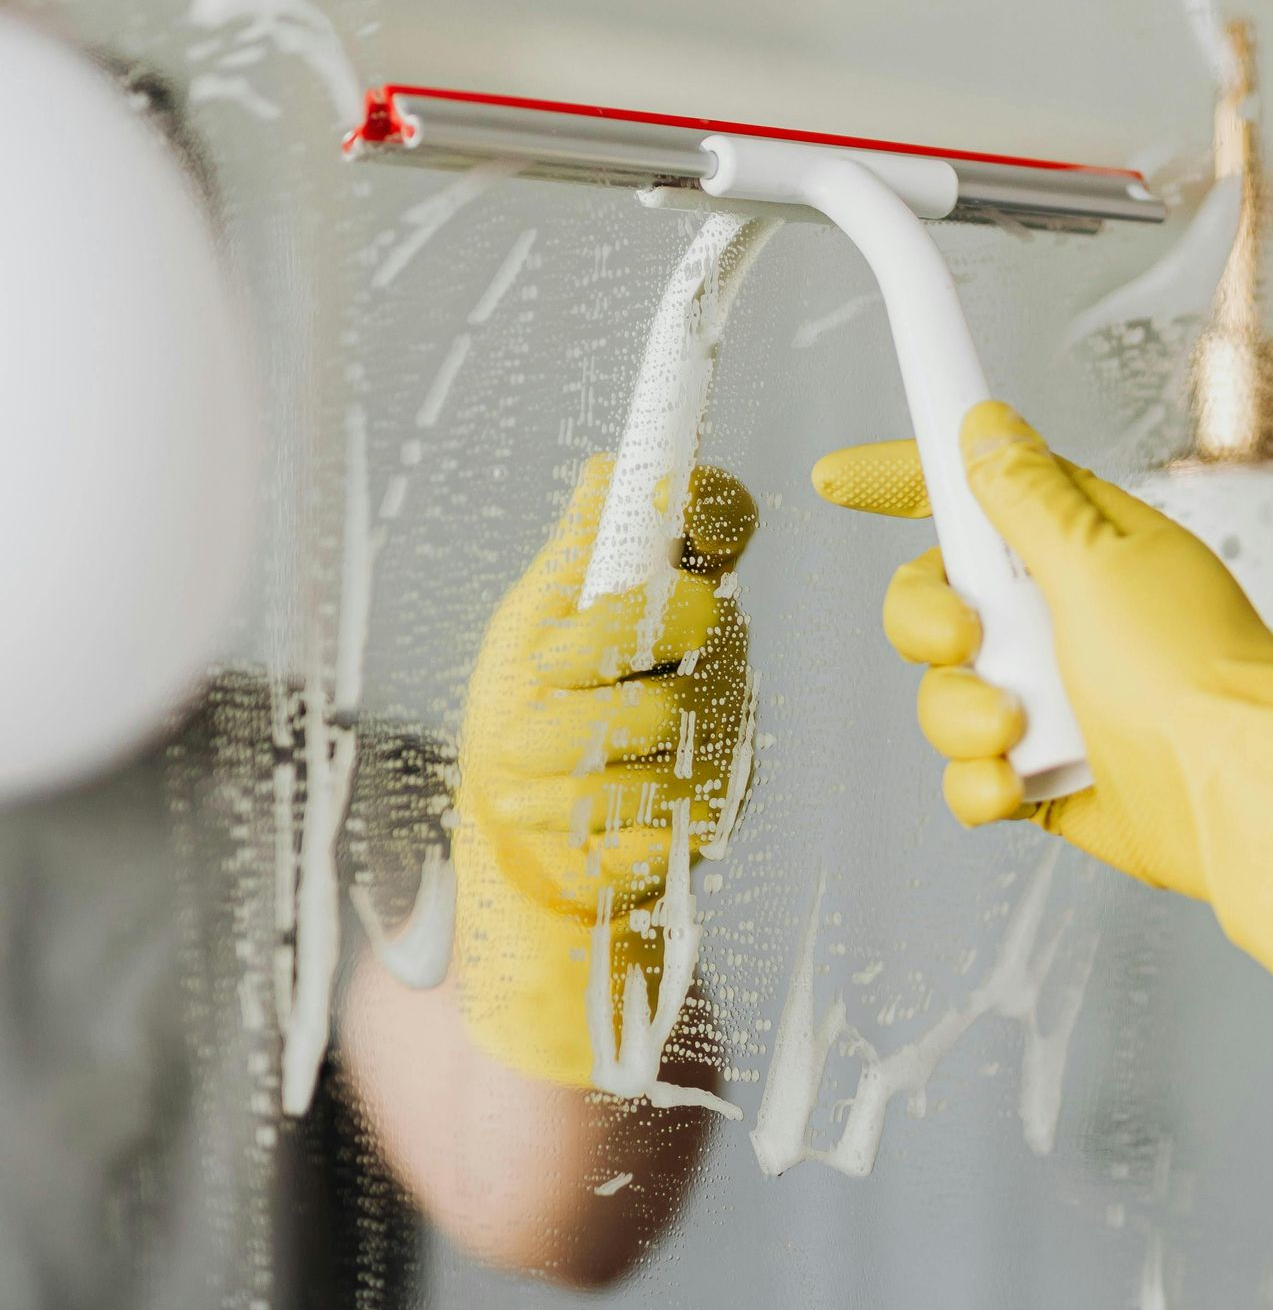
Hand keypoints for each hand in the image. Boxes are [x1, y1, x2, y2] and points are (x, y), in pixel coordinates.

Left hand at [454, 455, 754, 1086]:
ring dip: (566, 741)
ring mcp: (724, 731)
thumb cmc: (519, 716)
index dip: (705, 505)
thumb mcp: (527, 620)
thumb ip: (577, 556)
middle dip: (597, 644)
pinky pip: (655, 797)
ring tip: (515, 761)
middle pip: (693, 613)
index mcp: (673, 585)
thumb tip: (610, 470)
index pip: (721, 520)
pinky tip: (549, 809)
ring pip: (664, 713)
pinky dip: (577, 806)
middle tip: (540, 674)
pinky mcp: (714, 809)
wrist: (511, 840)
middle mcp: (716, 651)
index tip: (669, 514)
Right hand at [814, 400, 1272, 1130]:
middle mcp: (1061, 617)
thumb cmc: (1191, 673)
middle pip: (934, 601)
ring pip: (944, 696)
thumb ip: (1027, 497)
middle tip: (969, 641)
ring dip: (962, 716)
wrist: (1237, 794)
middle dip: (929, 625)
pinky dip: (983, 784)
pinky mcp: (1049, 775)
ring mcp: (1053, 699)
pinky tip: (1018, 783)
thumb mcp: (1096, 557)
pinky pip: (971, 775)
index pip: (971, 496)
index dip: (902, 481)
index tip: (843, 480)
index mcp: (1076, 546)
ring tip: (1018, 731)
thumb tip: (986, 426)